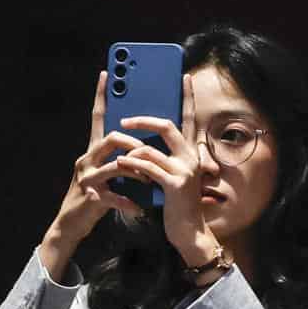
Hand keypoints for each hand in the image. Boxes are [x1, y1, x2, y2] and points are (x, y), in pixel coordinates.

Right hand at [38, 72, 149, 281]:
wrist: (72, 225)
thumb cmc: (97, 194)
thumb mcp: (109, 171)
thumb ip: (122, 155)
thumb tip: (146, 141)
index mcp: (94, 149)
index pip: (98, 116)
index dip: (101, 95)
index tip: (107, 72)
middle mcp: (87, 159)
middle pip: (111, 138)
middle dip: (133, 142)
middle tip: (149, 150)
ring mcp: (87, 178)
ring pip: (114, 165)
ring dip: (136, 170)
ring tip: (149, 179)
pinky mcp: (91, 197)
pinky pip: (114, 196)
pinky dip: (129, 202)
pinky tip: (139, 208)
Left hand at [117, 74, 220, 269]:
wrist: (189, 231)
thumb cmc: (178, 204)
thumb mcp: (175, 175)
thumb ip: (166, 158)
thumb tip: (145, 143)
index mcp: (191, 151)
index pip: (189, 117)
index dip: (187, 97)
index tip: (185, 77)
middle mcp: (190, 156)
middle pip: (166, 125)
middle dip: (142, 120)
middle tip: (124, 120)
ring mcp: (184, 169)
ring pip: (150, 148)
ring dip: (129, 149)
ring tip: (117, 154)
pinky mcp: (174, 183)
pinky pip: (147, 167)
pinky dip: (131, 165)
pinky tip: (121, 165)